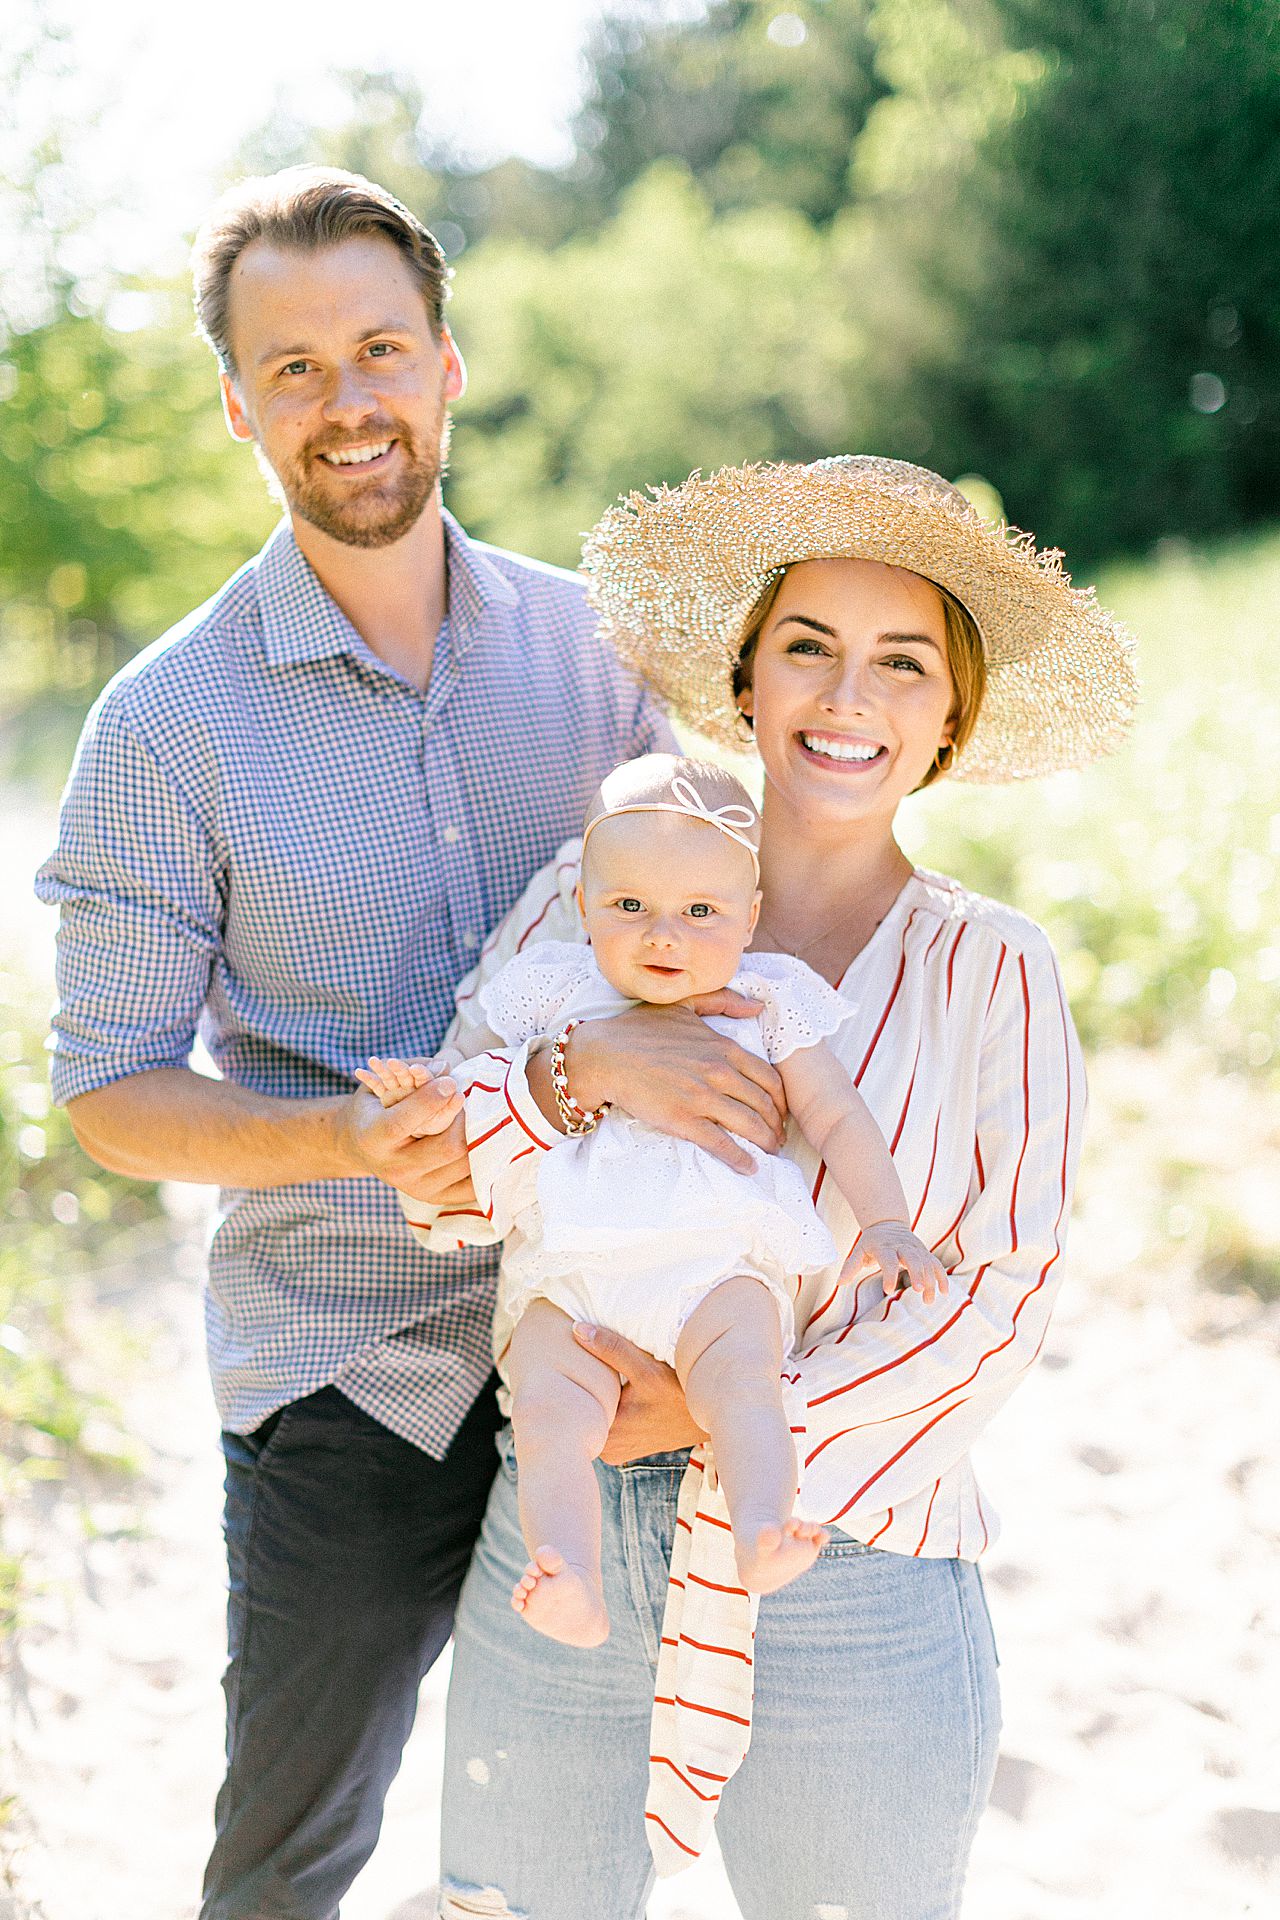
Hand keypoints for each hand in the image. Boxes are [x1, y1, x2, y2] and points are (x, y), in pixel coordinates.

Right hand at [338, 1082, 475, 1208]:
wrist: (361, 1147)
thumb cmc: (378, 1107)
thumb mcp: (383, 1083)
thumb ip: (413, 1072)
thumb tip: (447, 1071)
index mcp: (375, 1138)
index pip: (404, 1122)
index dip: (432, 1100)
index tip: (450, 1082)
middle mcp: (394, 1169)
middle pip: (447, 1147)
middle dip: (464, 1120)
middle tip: (468, 1101)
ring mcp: (416, 1188)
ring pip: (465, 1165)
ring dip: (479, 1137)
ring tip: (479, 1118)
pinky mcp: (435, 1197)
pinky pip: (472, 1187)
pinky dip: (484, 1165)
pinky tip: (484, 1144)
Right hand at [566, 995, 785, 1173]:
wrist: (604, 1056)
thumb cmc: (639, 1030)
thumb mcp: (683, 1005)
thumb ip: (723, 1001)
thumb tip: (758, 1006)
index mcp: (723, 1047)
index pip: (769, 1078)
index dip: (781, 1099)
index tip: (781, 1111)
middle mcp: (719, 1072)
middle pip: (764, 1104)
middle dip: (777, 1124)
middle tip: (779, 1136)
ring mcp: (702, 1097)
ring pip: (749, 1124)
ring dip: (765, 1141)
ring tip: (770, 1151)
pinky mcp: (683, 1120)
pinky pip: (721, 1144)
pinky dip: (740, 1158)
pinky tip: (749, 1167)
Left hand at [572, 1323, 703, 1464]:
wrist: (712, 1414)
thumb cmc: (680, 1393)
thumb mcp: (646, 1368)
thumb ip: (611, 1349)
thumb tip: (577, 1331)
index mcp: (608, 1434)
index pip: (574, 1406)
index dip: (570, 1383)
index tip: (567, 1364)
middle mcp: (609, 1450)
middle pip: (584, 1413)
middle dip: (584, 1390)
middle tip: (581, 1367)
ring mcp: (616, 1452)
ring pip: (595, 1419)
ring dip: (597, 1401)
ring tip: (602, 1381)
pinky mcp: (624, 1448)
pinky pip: (606, 1426)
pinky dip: (607, 1410)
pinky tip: (614, 1394)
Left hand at [842, 1221, 949, 1305]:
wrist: (887, 1223)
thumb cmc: (871, 1242)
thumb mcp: (859, 1250)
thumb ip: (851, 1266)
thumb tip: (839, 1283)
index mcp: (885, 1246)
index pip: (888, 1259)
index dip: (889, 1274)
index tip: (888, 1290)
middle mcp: (902, 1246)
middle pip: (913, 1258)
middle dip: (917, 1273)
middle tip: (918, 1290)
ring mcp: (916, 1249)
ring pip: (927, 1263)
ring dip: (930, 1281)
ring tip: (928, 1300)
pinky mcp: (924, 1253)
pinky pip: (936, 1264)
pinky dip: (942, 1277)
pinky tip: (944, 1292)